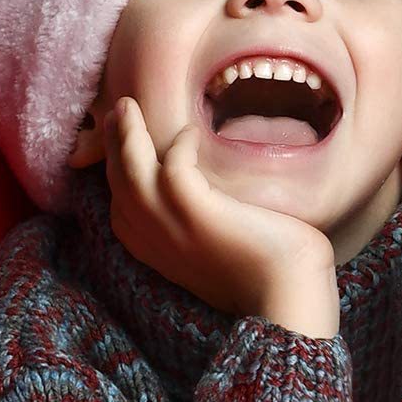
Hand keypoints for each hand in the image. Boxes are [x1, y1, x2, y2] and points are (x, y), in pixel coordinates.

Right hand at [103, 96, 336, 323]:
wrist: (288, 296)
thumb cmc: (266, 272)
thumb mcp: (219, 249)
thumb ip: (202, 227)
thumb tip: (212, 202)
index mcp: (155, 251)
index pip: (121, 206)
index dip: (116, 172)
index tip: (120, 143)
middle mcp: (153, 241)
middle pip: (119, 183)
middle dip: (113, 145)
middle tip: (117, 111)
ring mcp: (171, 227)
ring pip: (132, 172)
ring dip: (126, 135)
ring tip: (127, 106)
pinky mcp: (198, 213)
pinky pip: (173, 168)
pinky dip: (178, 147)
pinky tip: (191, 134)